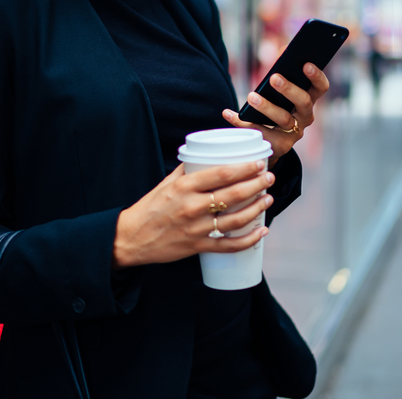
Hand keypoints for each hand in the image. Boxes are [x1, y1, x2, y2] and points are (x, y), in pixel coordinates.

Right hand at [113, 161, 274, 267]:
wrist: (132, 238)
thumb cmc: (150, 207)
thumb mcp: (166, 183)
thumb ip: (187, 170)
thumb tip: (207, 156)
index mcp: (184, 187)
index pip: (220, 174)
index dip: (244, 168)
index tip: (259, 163)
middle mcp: (191, 206)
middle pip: (232, 194)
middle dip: (256, 185)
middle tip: (269, 177)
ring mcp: (196, 228)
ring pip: (235, 219)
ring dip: (256, 208)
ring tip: (268, 199)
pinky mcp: (198, 246)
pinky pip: (228, 245)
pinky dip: (248, 240)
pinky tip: (261, 232)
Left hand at [221, 62, 329, 165]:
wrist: (271, 142)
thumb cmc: (276, 107)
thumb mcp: (280, 90)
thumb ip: (283, 70)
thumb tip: (282, 49)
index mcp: (308, 100)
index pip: (320, 88)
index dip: (316, 76)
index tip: (306, 64)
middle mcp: (305, 117)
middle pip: (303, 102)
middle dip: (289, 89)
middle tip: (273, 78)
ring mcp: (294, 133)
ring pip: (284, 119)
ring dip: (267, 107)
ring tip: (251, 96)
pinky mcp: (279, 146)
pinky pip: (260, 133)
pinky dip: (242, 122)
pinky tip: (228, 113)